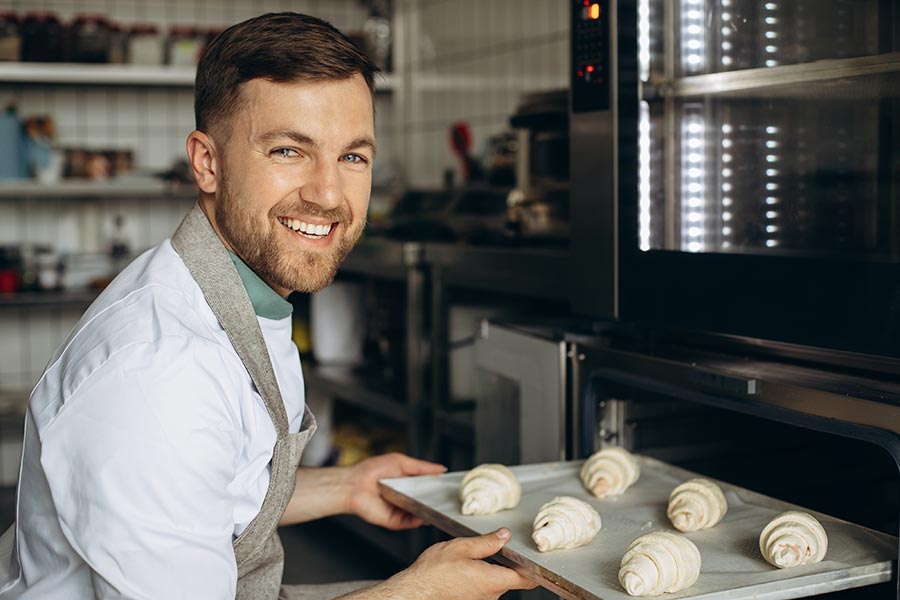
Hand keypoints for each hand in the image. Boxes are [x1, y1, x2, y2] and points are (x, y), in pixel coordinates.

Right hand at [343, 528, 537, 599]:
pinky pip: (482, 590)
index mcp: (493, 580)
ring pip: (494, 584)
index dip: (534, 567)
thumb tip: (505, 535)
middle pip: (509, 578)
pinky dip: (477, 578)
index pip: (527, 578)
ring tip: (469, 559)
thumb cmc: (433, 573)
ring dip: (488, 571)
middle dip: (503, 563)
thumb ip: (487, 542)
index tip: (536, 558)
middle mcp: (490, 596)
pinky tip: (461, 570)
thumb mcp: (461, 547)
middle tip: (492, 547)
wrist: (413, 594)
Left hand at [348, 452, 445, 529]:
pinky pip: (412, 522)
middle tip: (451, 500)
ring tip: (441, 506)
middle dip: (438, 502)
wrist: (355, 484)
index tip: (452, 489)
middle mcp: (406, 499)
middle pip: (427, 503)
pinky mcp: (395, 522)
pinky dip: (420, 519)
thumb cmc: (373, 470)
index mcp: (408, 485)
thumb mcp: (401, 462)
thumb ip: (422, 467)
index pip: (429, 489)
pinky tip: (426, 513)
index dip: (440, 489)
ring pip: (422, 514)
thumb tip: (441, 469)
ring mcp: (402, 511)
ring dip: (431, 511)